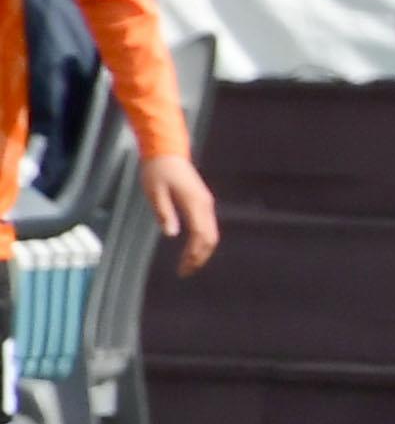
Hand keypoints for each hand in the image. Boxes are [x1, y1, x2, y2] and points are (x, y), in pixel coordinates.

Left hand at [141, 153, 218, 274]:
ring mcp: (206, 203)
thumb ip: (164, 213)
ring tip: (187, 265)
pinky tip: (191, 249)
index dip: (193, 254)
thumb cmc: (157, 171)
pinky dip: (201, 241)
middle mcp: (205, 205)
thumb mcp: (154, 192)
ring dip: (201, 251)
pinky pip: (207, 227)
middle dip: (199, 257)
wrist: (167, 151)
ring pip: (211, 234)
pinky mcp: (202, 202)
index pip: (200, 235)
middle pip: (210, 238)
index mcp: (194, 203)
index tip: (183, 269)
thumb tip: (171, 235)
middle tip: (184, 272)